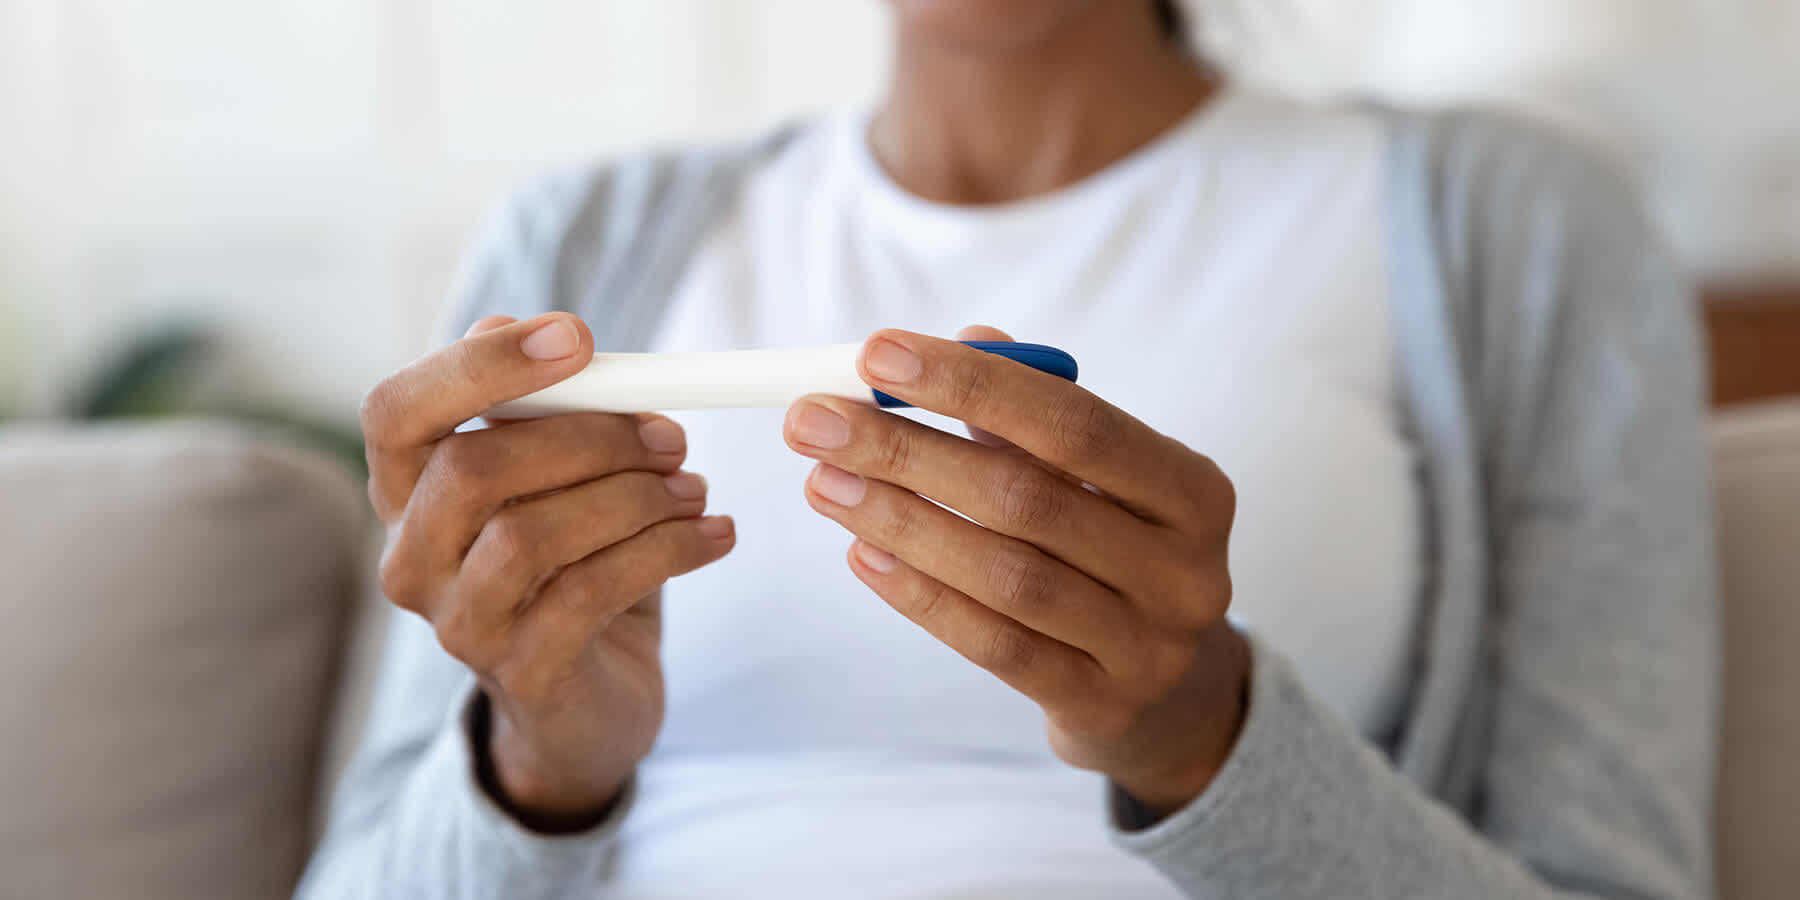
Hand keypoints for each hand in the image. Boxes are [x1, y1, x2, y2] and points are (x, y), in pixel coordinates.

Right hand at [363, 313, 735, 828]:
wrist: (591, 700)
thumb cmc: (572, 565)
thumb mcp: (561, 481)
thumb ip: (551, 413)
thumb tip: (555, 339)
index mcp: (408, 491)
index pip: (397, 411)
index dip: (478, 365)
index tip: (576, 336)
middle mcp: (412, 559)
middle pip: (472, 469)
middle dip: (589, 438)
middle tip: (671, 435)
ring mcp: (460, 623)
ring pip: (531, 534)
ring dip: (634, 498)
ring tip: (695, 490)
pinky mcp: (524, 672)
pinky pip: (591, 593)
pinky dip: (667, 550)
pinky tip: (713, 535)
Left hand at [783, 326, 1249, 815]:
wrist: (1165, 691)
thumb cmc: (1112, 551)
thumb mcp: (1094, 481)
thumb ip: (1033, 413)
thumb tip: (970, 336)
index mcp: (1193, 490)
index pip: (1075, 423)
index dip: (972, 384)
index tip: (875, 354)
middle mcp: (1184, 569)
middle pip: (1027, 497)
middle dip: (907, 451)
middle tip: (815, 422)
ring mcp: (1146, 646)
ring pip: (1005, 575)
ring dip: (900, 521)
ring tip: (823, 482)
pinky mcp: (1099, 704)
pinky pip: (993, 644)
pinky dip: (921, 595)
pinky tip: (862, 554)